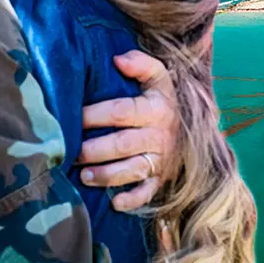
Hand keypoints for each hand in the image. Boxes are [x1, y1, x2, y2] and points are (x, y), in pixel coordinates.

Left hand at [77, 50, 179, 211]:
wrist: (193, 128)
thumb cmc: (163, 101)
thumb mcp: (159, 78)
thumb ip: (141, 64)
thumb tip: (117, 59)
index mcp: (156, 109)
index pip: (121, 111)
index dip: (95, 114)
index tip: (74, 116)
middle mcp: (160, 135)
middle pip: (122, 144)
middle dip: (94, 150)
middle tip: (70, 152)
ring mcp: (161, 159)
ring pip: (132, 170)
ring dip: (107, 175)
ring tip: (83, 176)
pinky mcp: (161, 179)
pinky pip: (148, 192)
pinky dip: (132, 200)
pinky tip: (114, 203)